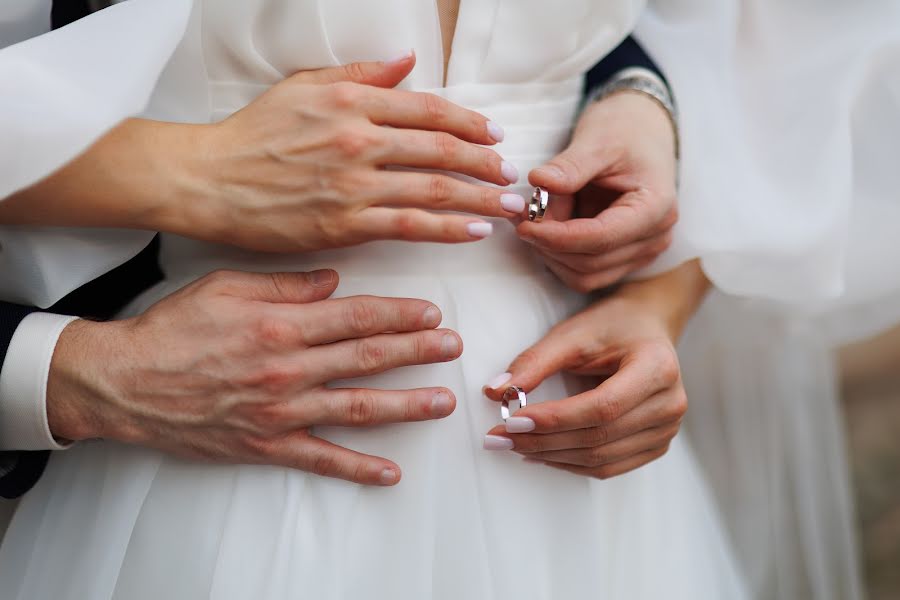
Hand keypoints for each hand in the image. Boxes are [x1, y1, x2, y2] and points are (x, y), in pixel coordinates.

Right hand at [1, 52, 525, 248]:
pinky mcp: (344, 223)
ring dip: (479, 198)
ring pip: (433, 190)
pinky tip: (473, 231)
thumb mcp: (302, 86)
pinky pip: (409, 226)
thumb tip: (406, 62)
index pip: (428, 110)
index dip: (469, 123)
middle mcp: (358, 139)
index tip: (494, 135)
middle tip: (512, 174)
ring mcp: (354, 184)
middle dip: (485, 163)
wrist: (209, 180)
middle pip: (441, 150)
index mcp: (351, 101)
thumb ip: (360, 74)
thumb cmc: (253, 134)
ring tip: (509, 206)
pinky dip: (446, 228)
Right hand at [46, 269, 463, 486]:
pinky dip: (357, 468)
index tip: (431, 312)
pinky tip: (391, 472)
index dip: (400, 315)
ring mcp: (280, 412)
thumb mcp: (226, 287)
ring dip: (406, 406)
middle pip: (368, 358)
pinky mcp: (266, 445)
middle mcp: (288, 369)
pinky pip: (321, 459)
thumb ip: (285, 284)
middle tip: (453, 348)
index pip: (356, 317)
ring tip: (442, 403)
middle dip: (418, 352)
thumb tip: (333, 279)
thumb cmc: (172, 330)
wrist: (124, 382)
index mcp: (281, 325)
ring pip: (357, 407)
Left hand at [482, 262, 708, 479]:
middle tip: (499, 438)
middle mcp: (670, 403)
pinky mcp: (656, 445)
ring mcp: (667, 429)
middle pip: (600, 437)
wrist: (646, 327)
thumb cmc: (611, 326)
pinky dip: (570, 463)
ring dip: (552, 456)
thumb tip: (495, 392)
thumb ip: (534, 362)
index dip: (555, 419)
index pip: (602, 407)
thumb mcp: (572, 334)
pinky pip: (609, 467)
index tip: (512, 421)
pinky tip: (540, 453)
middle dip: (543, 441)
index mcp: (657, 368)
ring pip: (601, 459)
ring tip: (514, 446)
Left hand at [519, 91, 677, 291]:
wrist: (641, 134)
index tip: (523, 225)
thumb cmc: (624, 132)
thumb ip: (570, 166)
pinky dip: (558, 255)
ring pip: (584, 275)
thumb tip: (538, 182)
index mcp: (656, 207)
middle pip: (590, 262)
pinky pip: (585, 273)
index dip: (557, 237)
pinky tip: (547, 227)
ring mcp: (642, 252)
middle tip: (521, 214)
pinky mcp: (624, 258)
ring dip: (551, 252)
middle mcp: (655, 237)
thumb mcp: (597, 141)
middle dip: (549, 243)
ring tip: (536, 215)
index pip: (601, 237)